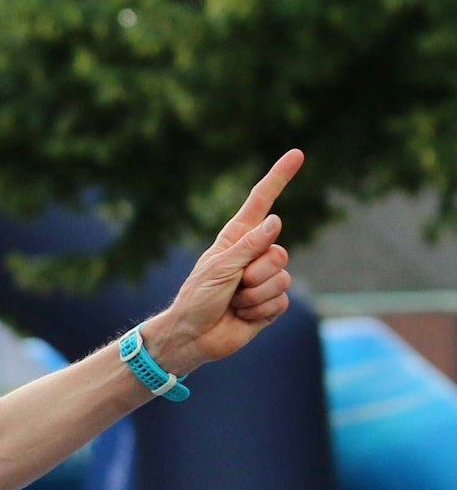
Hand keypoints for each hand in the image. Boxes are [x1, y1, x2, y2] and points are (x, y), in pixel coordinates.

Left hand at [143, 150, 302, 374]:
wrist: (193, 335)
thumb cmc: (197, 298)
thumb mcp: (219, 268)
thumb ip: (249, 246)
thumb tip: (276, 220)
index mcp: (237, 238)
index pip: (261, 203)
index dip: (279, 178)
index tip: (297, 154)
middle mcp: (254, 255)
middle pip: (278, 252)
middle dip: (255, 273)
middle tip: (233, 286)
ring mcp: (264, 278)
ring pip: (282, 277)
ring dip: (255, 294)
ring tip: (234, 301)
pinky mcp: (271, 302)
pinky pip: (282, 299)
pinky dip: (260, 309)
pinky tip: (243, 315)